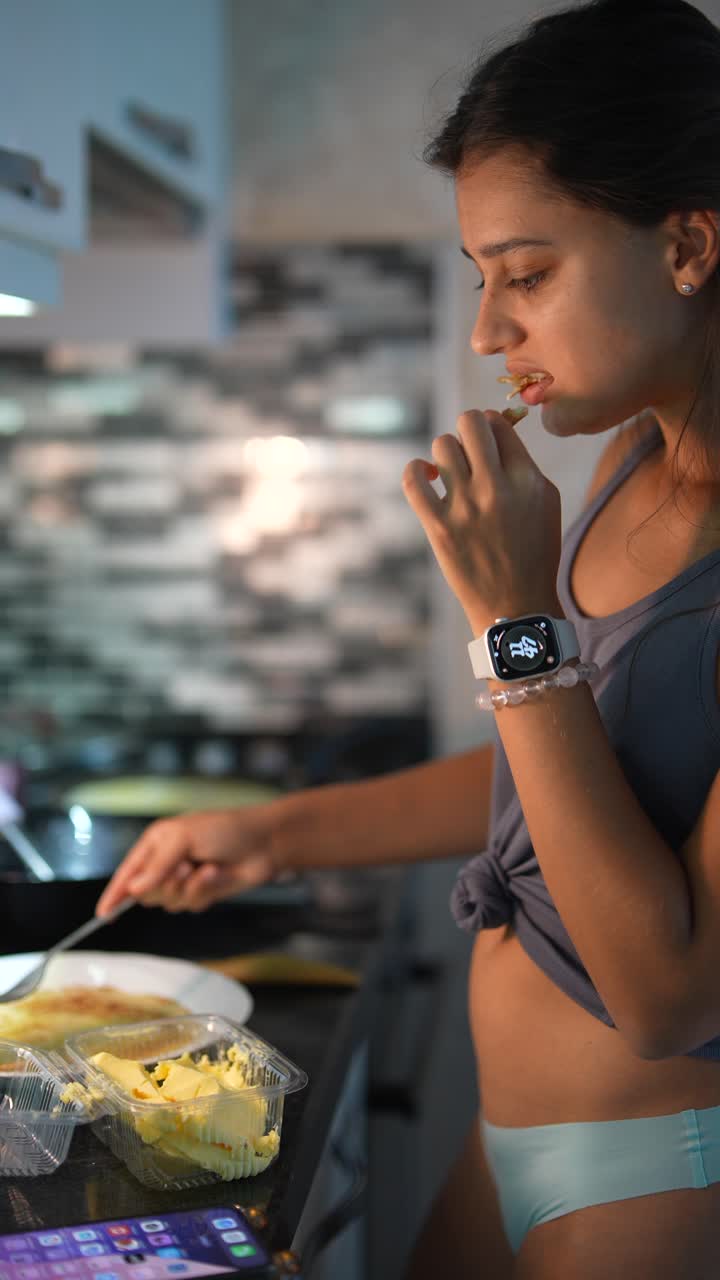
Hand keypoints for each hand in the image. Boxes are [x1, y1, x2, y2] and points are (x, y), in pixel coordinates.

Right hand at [95, 805, 283, 916]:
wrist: (264, 842)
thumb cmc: (224, 829)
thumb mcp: (184, 838)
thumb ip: (157, 865)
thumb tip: (134, 889)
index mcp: (156, 843)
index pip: (127, 873)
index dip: (114, 894)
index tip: (103, 914)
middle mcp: (166, 863)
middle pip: (146, 893)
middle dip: (164, 886)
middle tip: (184, 869)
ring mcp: (185, 879)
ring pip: (169, 902)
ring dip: (188, 888)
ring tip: (205, 869)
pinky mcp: (202, 893)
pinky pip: (191, 904)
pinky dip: (204, 891)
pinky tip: (217, 874)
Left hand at [402, 409, 562, 634]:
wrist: (514, 605)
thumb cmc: (532, 552)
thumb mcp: (545, 502)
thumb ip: (524, 463)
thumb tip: (496, 425)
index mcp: (528, 479)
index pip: (499, 424)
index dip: (490, 427)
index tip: (487, 443)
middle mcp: (497, 488)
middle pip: (470, 423)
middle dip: (467, 430)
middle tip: (468, 452)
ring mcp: (466, 508)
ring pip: (442, 445)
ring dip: (444, 454)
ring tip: (450, 473)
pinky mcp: (440, 528)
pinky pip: (412, 479)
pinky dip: (415, 470)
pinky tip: (426, 478)